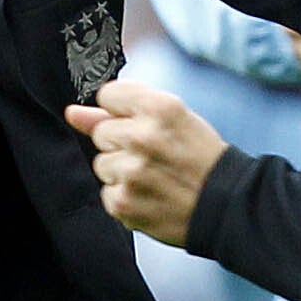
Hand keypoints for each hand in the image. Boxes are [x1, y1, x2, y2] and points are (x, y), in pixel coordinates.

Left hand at [66, 77, 231, 247]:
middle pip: (102, 132)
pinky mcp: (123, 202)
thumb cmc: (202, 159)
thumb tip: (72, 113)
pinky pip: (107, 193)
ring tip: (154, 179)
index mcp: (159, 108)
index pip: (108, 95)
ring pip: (102, 164)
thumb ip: (121, 111)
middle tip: (155, 157)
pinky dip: (126, 197)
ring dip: (122, 172)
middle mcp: (143, 137)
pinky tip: (150, 197)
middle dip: (122, 143)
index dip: (123, 112)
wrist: (228, 205)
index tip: (142, 125)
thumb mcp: (174, 120)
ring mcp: (131, 172)